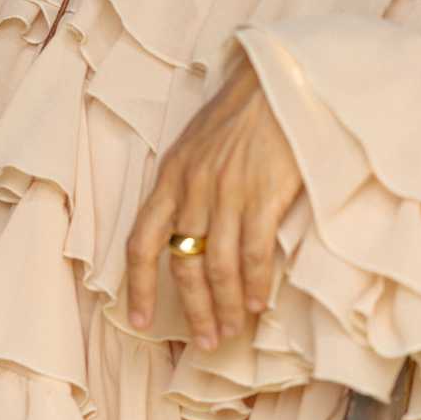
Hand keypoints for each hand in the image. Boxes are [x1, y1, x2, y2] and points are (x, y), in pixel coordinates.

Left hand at [125, 54, 303, 350]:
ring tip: (229, 333)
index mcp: (169, 176)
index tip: (138, 321)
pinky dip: (253, 284)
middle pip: (182, 263)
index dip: (137, 286)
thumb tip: (189, 227)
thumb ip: (188, 183)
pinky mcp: (263, 193)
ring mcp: (226, 192)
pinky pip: (253, 252)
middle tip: (204, 342)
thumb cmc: (246, 110)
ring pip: (217, 266)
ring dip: (223, 307)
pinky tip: (257, 304)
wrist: (283, 77)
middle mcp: (191, 188)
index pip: (141, 242)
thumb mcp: (199, 142)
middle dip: (191, 309)